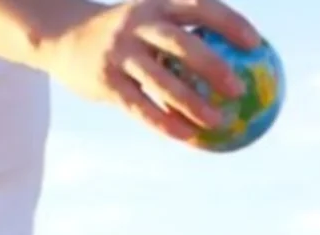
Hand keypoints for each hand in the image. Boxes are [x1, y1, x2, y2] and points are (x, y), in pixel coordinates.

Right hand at [40, 0, 262, 144]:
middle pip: (180, 43)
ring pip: (160, 80)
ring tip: (219, 122)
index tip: (257, 44)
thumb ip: (187, 30)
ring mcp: (118, 51)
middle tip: (240, 89)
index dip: (229, 22)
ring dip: (192, 103)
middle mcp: (137, 23)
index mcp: (155, 3)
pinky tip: (187, 137)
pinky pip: (139, 105)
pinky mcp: (105, 80)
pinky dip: (164, 122)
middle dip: (212, 65)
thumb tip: (245, 55)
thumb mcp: (149, 16)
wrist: (63, 36)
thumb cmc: (124, 32)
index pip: (199, 6)